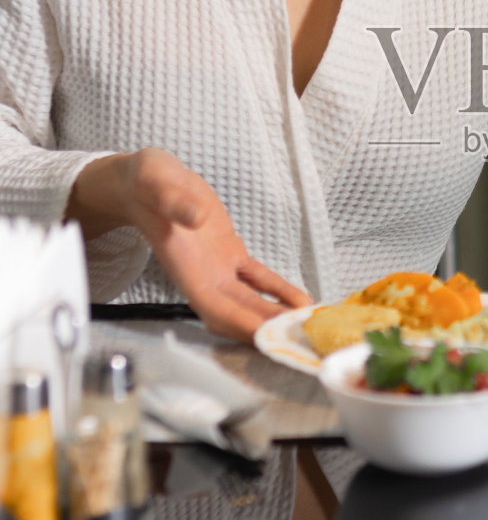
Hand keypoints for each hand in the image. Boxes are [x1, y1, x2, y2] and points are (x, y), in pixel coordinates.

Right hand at [68, 147, 309, 341]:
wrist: (145, 182)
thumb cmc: (147, 183)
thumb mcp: (157, 182)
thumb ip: (175, 201)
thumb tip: (195, 216)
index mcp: (185, 266)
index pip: (215, 307)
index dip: (241, 325)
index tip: (268, 337)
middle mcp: (202, 274)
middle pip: (238, 315)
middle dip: (267, 328)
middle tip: (301, 337)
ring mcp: (217, 266)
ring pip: (250, 301)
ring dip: (277, 314)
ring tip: (309, 324)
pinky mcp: (229, 253)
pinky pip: (257, 279)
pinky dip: (279, 291)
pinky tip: (300, 300)